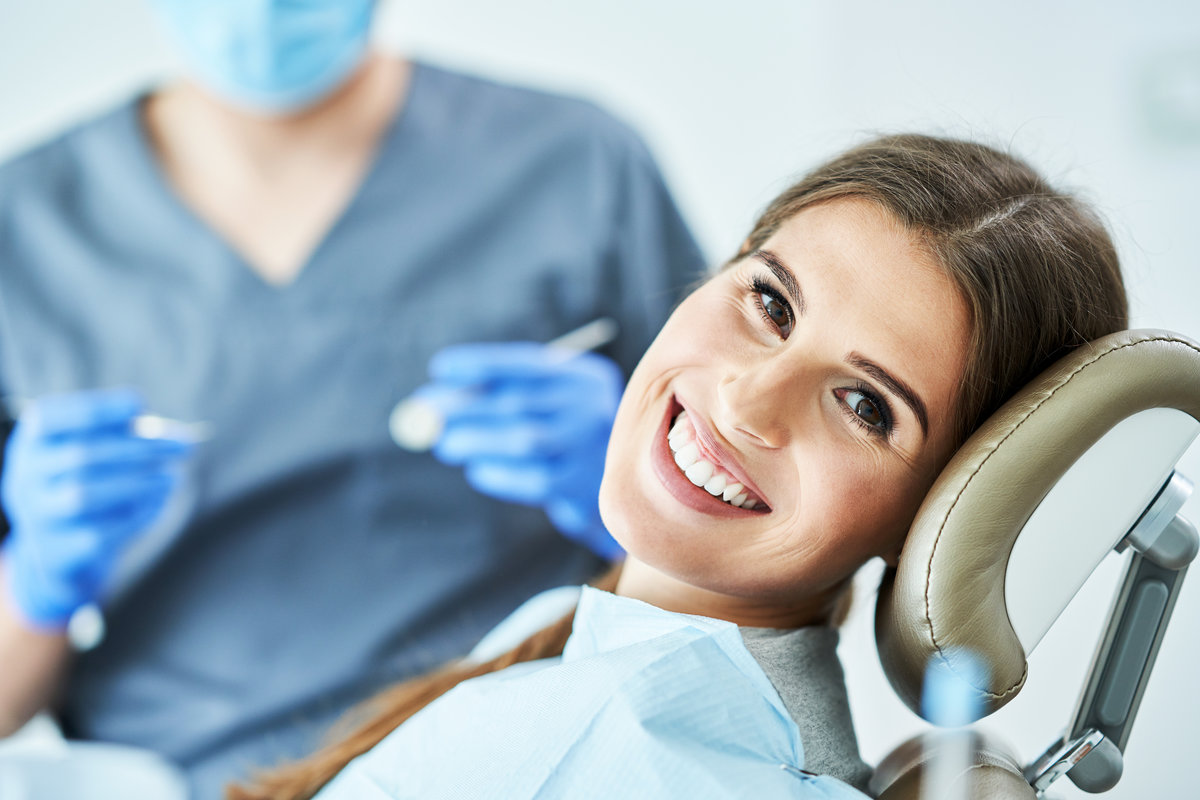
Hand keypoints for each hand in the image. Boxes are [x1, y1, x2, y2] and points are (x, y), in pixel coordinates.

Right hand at [0, 389, 193, 626]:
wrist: (66, 550)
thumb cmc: (93, 481)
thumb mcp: (105, 450)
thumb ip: (134, 436)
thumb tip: (183, 438)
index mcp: (32, 441)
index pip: (53, 417)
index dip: (97, 409)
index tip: (140, 403)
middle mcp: (24, 476)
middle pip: (81, 456)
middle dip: (140, 448)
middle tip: (185, 446)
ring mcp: (36, 516)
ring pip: (84, 495)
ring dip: (138, 483)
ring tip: (175, 478)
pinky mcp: (57, 552)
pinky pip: (98, 533)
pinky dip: (135, 516)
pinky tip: (160, 504)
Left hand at [423, 342, 624, 559]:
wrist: (625, 489)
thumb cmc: (569, 436)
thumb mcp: (553, 401)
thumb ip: (508, 392)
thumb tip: (440, 397)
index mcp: (586, 377)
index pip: (527, 362)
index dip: (480, 363)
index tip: (440, 368)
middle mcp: (592, 407)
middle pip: (519, 400)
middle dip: (465, 405)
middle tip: (428, 413)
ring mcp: (590, 448)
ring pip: (524, 439)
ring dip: (476, 440)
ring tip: (446, 445)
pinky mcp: (581, 486)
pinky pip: (531, 478)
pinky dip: (498, 473)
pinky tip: (478, 470)